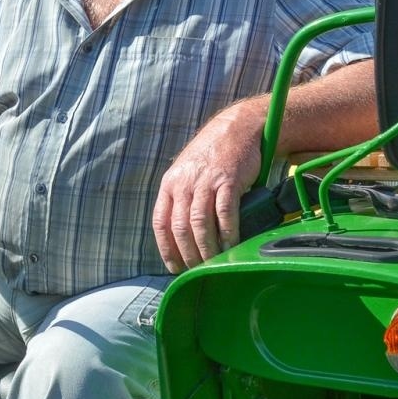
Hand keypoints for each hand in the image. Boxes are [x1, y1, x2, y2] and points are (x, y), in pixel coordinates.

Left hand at [150, 105, 263, 272]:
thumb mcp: (187, 173)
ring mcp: (206, 182)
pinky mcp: (229, 181)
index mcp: (169, 184)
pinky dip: (228, 234)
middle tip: (198, 270)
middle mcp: (184, 184)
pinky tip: (231, 246)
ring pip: (200, 224)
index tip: (174, 267)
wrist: (236, 128)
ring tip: (213, 263)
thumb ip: (181, 198)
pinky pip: (225, 214)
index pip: (161, 222)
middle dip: (188, 254)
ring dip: (207, 249)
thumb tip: (182, 234)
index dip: (166, 248)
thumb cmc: (212, 155)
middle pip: (180, 228)